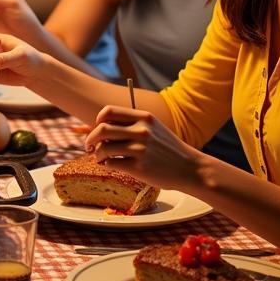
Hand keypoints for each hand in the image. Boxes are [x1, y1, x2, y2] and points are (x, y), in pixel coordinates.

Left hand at [85, 104, 200, 189]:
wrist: (191, 169)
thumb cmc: (168, 149)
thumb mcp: (154, 128)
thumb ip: (133, 124)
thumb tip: (102, 126)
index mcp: (144, 117)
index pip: (109, 111)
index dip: (98, 119)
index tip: (97, 127)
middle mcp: (141, 131)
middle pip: (102, 129)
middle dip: (90, 138)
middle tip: (89, 145)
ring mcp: (140, 149)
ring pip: (104, 148)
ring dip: (96, 153)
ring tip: (98, 157)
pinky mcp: (139, 167)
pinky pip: (111, 163)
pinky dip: (105, 164)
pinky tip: (108, 165)